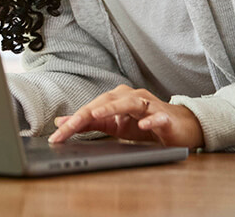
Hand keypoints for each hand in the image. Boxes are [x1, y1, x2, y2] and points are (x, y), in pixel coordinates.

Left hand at [47, 85, 203, 148]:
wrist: (179, 127)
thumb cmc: (144, 124)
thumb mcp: (113, 126)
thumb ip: (89, 123)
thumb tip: (62, 122)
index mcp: (115, 100)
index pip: (89, 109)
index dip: (71, 122)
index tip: (56, 136)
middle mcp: (129, 98)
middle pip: (104, 102)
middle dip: (84, 115)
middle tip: (67, 128)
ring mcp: (148, 106)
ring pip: (129, 103)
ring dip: (112, 108)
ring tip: (96, 115)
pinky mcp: (165, 117)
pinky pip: (157, 117)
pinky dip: (150, 120)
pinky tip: (143, 126)